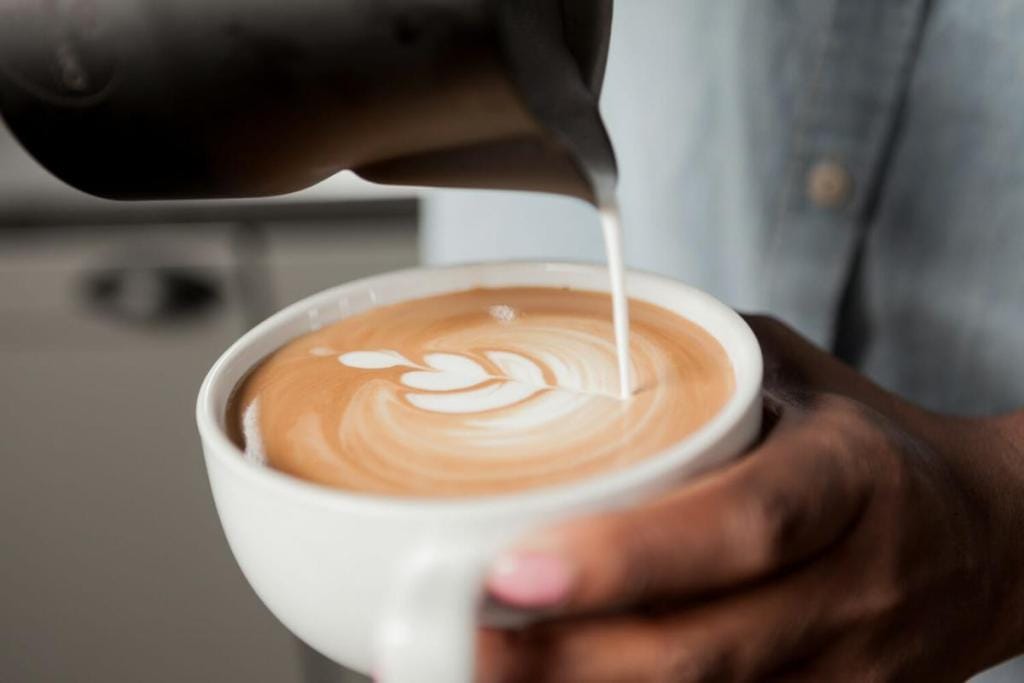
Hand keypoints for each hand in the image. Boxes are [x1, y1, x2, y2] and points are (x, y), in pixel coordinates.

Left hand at [477, 316, 1023, 681]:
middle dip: (564, 658)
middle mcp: (851, 585)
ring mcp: (847, 669)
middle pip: (701, 648)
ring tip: (475, 669)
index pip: (739, 526)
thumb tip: (559, 350)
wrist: (987, 539)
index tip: (511, 570)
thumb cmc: (867, 443)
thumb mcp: (792, 374)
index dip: (626, 559)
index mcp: (845, 479)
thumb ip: (690, 366)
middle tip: (452, 636)